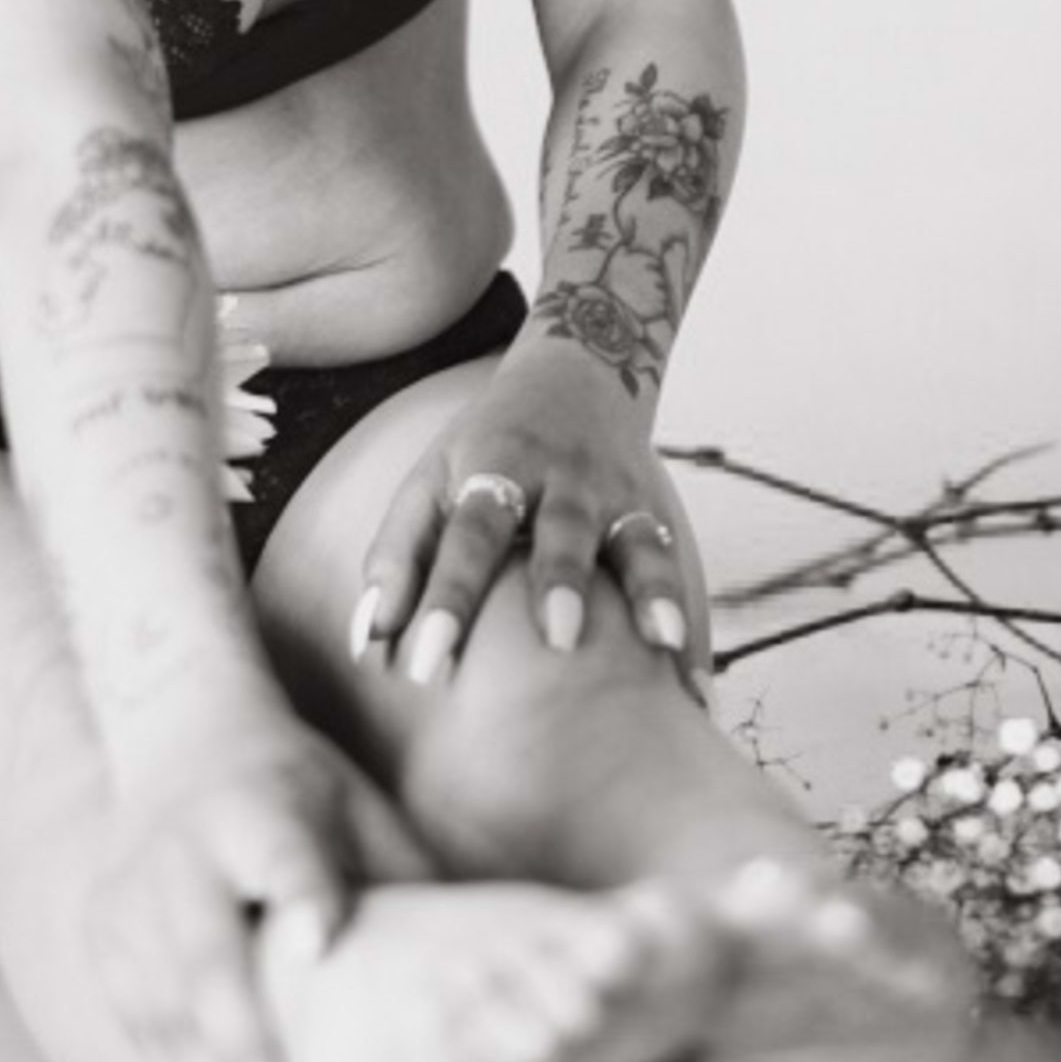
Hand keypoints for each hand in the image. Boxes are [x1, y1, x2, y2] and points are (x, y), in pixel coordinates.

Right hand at [83, 701, 427, 1061]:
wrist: (181, 739)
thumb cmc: (303, 793)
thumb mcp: (361, 810)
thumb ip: (403, 880)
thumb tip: (492, 967)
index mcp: (259, 806)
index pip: (281, 854)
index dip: (300, 896)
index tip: (321, 946)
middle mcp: (183, 850)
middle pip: (206, 957)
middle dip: (248, 1056)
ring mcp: (132, 896)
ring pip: (168, 1012)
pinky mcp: (104, 937)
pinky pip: (145, 1031)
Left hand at [346, 344, 710, 694]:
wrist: (582, 371)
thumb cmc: (486, 449)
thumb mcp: (432, 480)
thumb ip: (397, 557)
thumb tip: (365, 641)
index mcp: (494, 468)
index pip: (466, 536)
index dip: (446, 597)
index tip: (423, 663)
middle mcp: (562, 479)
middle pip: (563, 530)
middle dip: (562, 582)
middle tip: (559, 640)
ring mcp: (617, 495)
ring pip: (638, 542)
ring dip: (650, 592)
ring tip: (662, 645)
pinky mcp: (658, 512)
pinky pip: (677, 570)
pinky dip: (686, 626)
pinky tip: (695, 690)